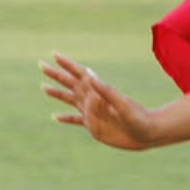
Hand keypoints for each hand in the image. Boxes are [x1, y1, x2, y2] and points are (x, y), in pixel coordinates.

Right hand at [40, 53, 157, 150]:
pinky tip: (55, 117)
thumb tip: (92, 77)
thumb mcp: (123, 105)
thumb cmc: (139, 119)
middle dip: (57, 75)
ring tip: (44, 87)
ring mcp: (93, 113)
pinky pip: (76, 120)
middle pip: (71, 84)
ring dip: (58, 93)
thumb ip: (108, 92)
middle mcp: (94, 100)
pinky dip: (66, 118)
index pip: (81, 75)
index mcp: (100, 92)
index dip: (68, 65)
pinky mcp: (94, 126)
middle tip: (42, 65)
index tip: (55, 55)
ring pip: (71, 100)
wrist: (147, 134)